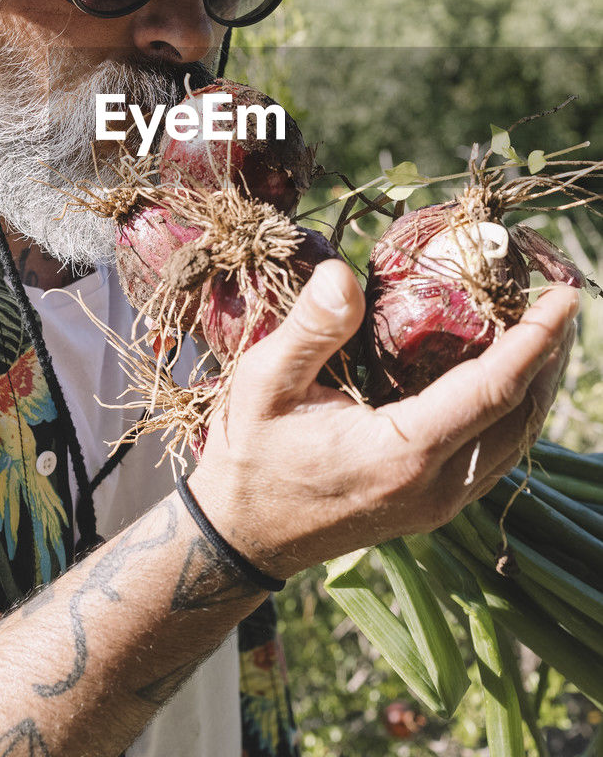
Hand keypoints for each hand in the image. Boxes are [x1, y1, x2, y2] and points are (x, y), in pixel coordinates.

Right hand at [188, 259, 577, 579]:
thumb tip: (345, 273)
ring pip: (517, 442)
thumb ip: (310, 329)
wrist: (243, 535)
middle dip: (550, 355)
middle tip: (558, 298)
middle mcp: (436, 486)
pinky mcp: (434, 507)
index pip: (493, 390)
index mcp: (402, 454)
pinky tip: (507, 377)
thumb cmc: (250, 454)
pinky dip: (515, 411)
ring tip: (545, 330)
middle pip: (522, 417)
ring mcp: (439, 504)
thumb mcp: (264, 381)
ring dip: (539, 385)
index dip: (536, 340)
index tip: (565, 296)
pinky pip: (496, 456)